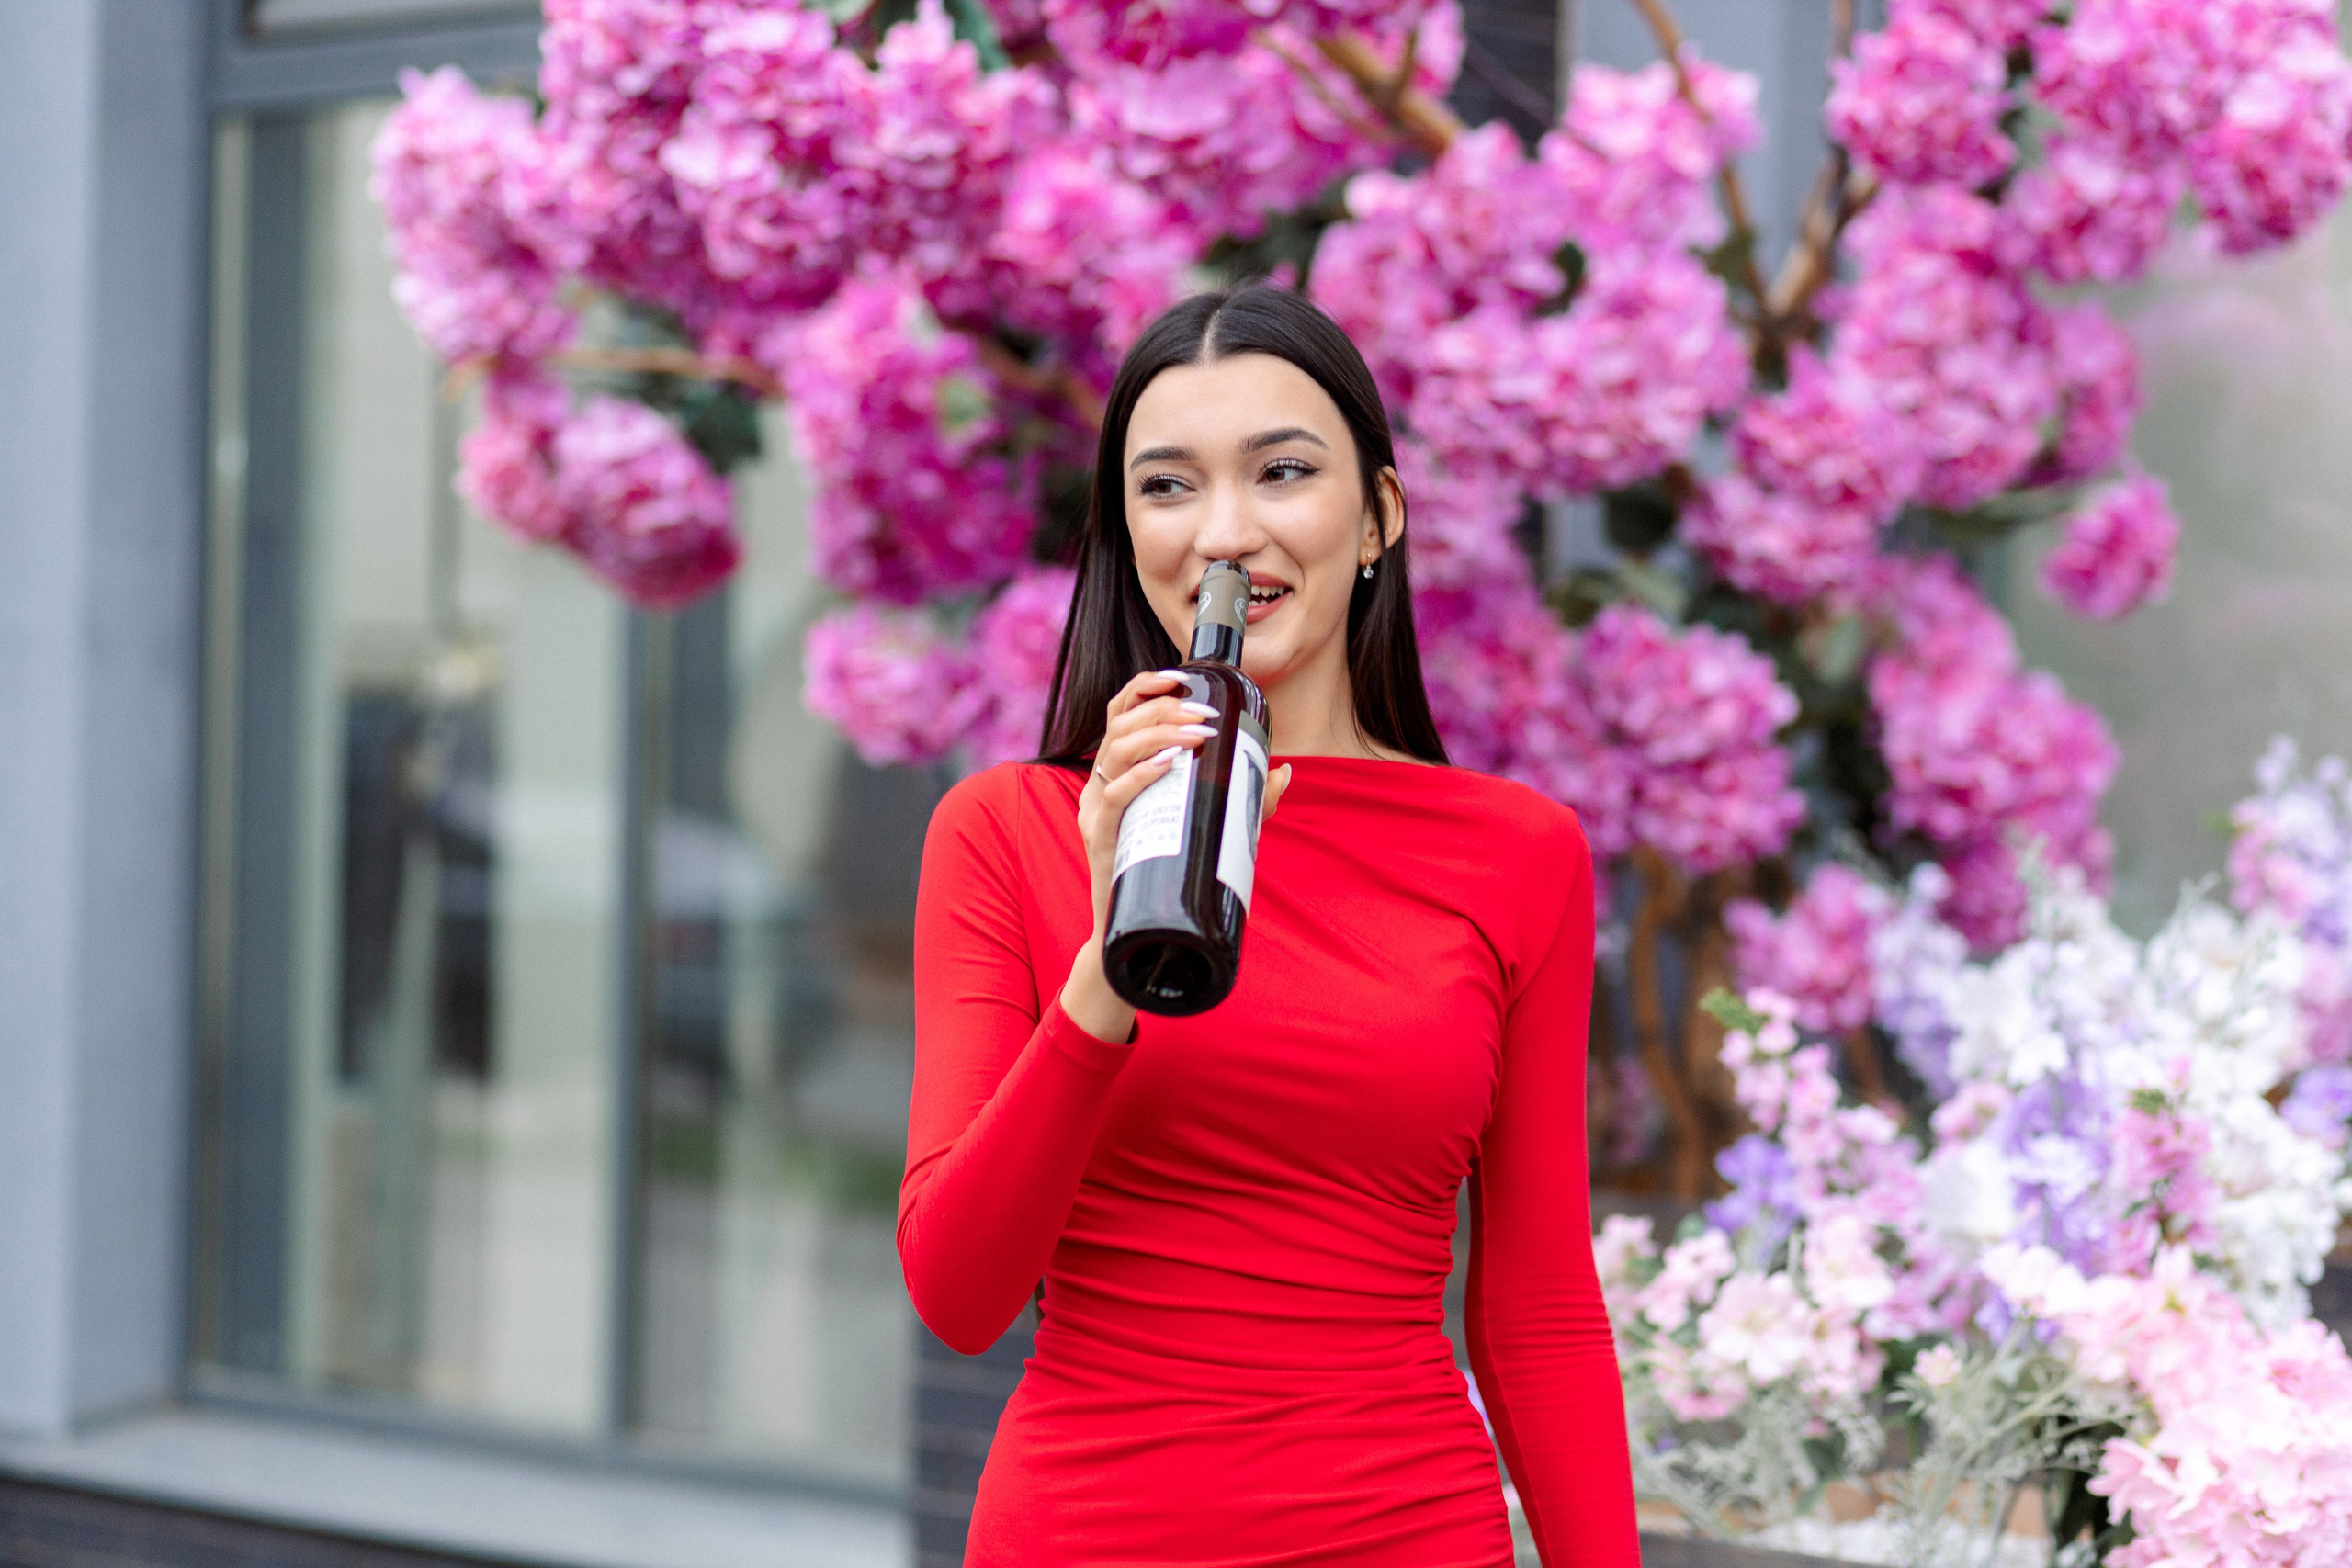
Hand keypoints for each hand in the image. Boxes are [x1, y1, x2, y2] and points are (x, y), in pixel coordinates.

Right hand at [1058, 670, 1292, 1043]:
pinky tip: (1167, 766)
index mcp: (1120, 768)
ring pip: (1115, 751)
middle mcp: (1101, 781)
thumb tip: (1285, 769)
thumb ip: (1247, 798)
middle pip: (1122, 724)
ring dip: (1158, 735)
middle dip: (1165, 711)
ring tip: (1197, 736)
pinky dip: (1140, 775)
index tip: (1179, 677)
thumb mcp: (1212, 824)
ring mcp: (1096, 808)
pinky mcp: (1100, 837)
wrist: (1144, 929)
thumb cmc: (1174, 870)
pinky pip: (1112, 796)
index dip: (1144, 686)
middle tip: (1206, 718)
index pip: (1121, 711)